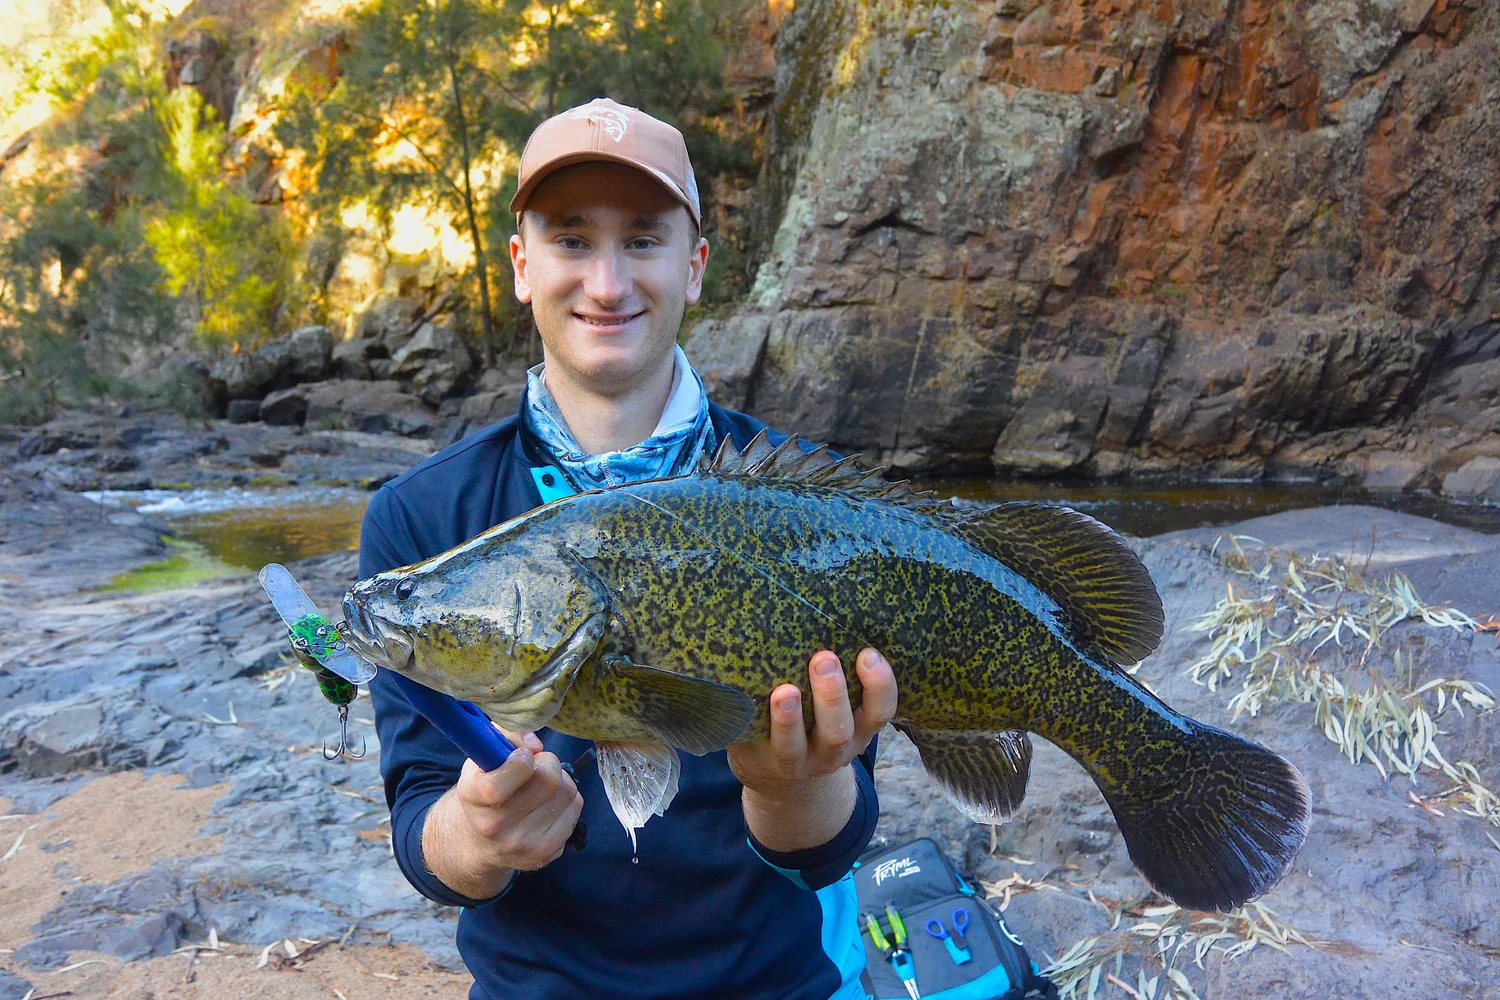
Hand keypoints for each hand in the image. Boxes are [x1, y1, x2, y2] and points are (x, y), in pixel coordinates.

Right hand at [422, 730, 583, 898]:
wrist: (483, 842)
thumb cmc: (485, 788)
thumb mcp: (482, 759)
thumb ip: (507, 737)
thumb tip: (536, 745)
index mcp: (473, 798)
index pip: (497, 785)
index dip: (519, 761)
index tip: (522, 756)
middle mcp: (496, 827)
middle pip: (548, 780)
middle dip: (548, 763)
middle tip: (537, 765)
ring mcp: (524, 844)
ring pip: (567, 791)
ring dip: (560, 781)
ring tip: (541, 786)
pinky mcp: (548, 852)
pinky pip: (575, 808)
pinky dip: (566, 800)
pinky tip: (547, 805)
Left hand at [729, 648, 897, 852]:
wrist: (781, 777)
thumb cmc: (813, 721)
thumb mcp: (836, 707)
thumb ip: (837, 675)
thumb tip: (825, 613)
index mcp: (858, 729)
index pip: (880, 711)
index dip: (879, 684)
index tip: (867, 653)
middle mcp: (831, 750)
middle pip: (838, 731)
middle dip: (832, 695)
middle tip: (824, 658)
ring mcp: (795, 762)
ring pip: (794, 745)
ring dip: (789, 719)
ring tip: (784, 691)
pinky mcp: (760, 763)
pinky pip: (755, 747)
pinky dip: (751, 725)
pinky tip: (744, 700)